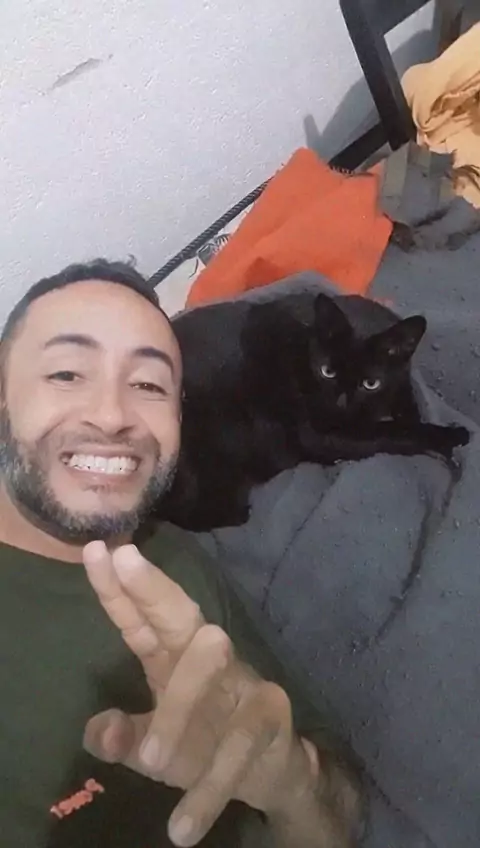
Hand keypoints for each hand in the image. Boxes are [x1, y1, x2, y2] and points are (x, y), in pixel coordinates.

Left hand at [82, 542, 316, 846]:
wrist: (276, 772)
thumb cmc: (206, 743)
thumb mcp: (156, 742)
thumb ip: (125, 735)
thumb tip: (97, 730)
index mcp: (174, 659)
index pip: (142, 619)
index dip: (118, 587)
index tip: (97, 550)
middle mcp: (209, 658)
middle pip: (182, 615)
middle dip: (154, 587)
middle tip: (124, 561)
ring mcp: (243, 681)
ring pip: (208, 671)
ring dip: (177, 714)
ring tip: (148, 759)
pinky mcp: (270, 717)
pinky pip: (238, 747)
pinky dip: (208, 790)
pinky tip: (181, 828)